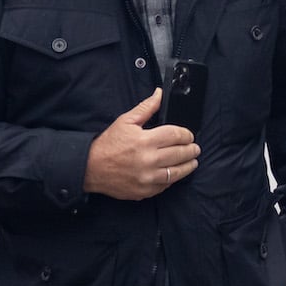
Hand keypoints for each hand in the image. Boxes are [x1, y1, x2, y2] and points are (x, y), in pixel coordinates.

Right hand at [83, 88, 200, 200]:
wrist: (90, 167)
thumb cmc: (108, 144)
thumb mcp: (125, 121)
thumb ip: (146, 108)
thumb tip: (159, 94)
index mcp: (144, 140)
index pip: (176, 136)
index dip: (186, 134)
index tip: (188, 135)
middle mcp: (148, 160)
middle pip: (180, 154)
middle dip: (191, 149)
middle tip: (194, 148)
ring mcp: (148, 178)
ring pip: (177, 172)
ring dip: (188, 166)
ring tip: (192, 162)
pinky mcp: (145, 191)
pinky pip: (166, 185)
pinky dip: (173, 178)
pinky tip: (174, 172)